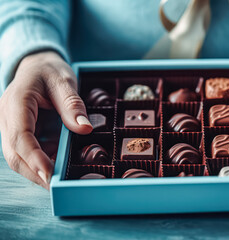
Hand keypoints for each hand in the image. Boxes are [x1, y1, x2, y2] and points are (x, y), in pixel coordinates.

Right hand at [0, 51, 92, 189]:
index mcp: (16, 102)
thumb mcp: (64, 81)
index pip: (20, 136)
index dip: (34, 158)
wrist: (36, 66)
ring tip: (60, 177)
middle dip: (34, 172)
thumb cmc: (48, 71)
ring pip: (17, 156)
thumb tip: (85, 129)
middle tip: (57, 186)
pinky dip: (40, 161)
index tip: (49, 175)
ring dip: (37, 170)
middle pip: (14, 153)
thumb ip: (72, 105)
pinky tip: (58, 163)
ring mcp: (10, 126)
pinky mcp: (18, 132)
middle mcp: (7, 118)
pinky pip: (25, 152)